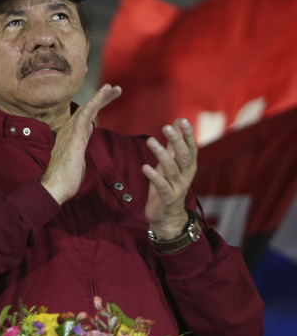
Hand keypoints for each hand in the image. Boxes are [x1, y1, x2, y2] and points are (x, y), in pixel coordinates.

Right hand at [41, 84, 121, 203]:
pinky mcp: (71, 142)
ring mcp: (70, 136)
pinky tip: (93, 102)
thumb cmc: (66, 177)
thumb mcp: (78, 155)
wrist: (55, 188)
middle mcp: (69, 131)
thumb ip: (82, 141)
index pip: (88, 115)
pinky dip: (86, 112)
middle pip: (88, 110)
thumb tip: (87, 131)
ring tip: (109, 88)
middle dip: (102, 98)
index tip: (112, 95)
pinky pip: (78, 124)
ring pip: (85, 112)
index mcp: (73, 135)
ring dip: (97, 99)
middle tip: (116, 88)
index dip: (99, 103)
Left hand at [143, 118, 196, 238]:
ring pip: (171, 169)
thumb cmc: (168, 184)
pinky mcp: (167, 198)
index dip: (187, 135)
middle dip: (176, 141)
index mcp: (188, 166)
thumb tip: (178, 121)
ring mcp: (177, 187)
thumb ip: (175, 144)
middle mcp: (186, 175)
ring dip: (161, 154)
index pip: (191, 148)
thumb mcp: (171, 163)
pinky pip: (161, 186)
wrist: (168, 215)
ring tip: (150, 141)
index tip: (181, 120)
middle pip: (183, 156)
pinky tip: (145, 167)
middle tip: (167, 127)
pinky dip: (154, 176)